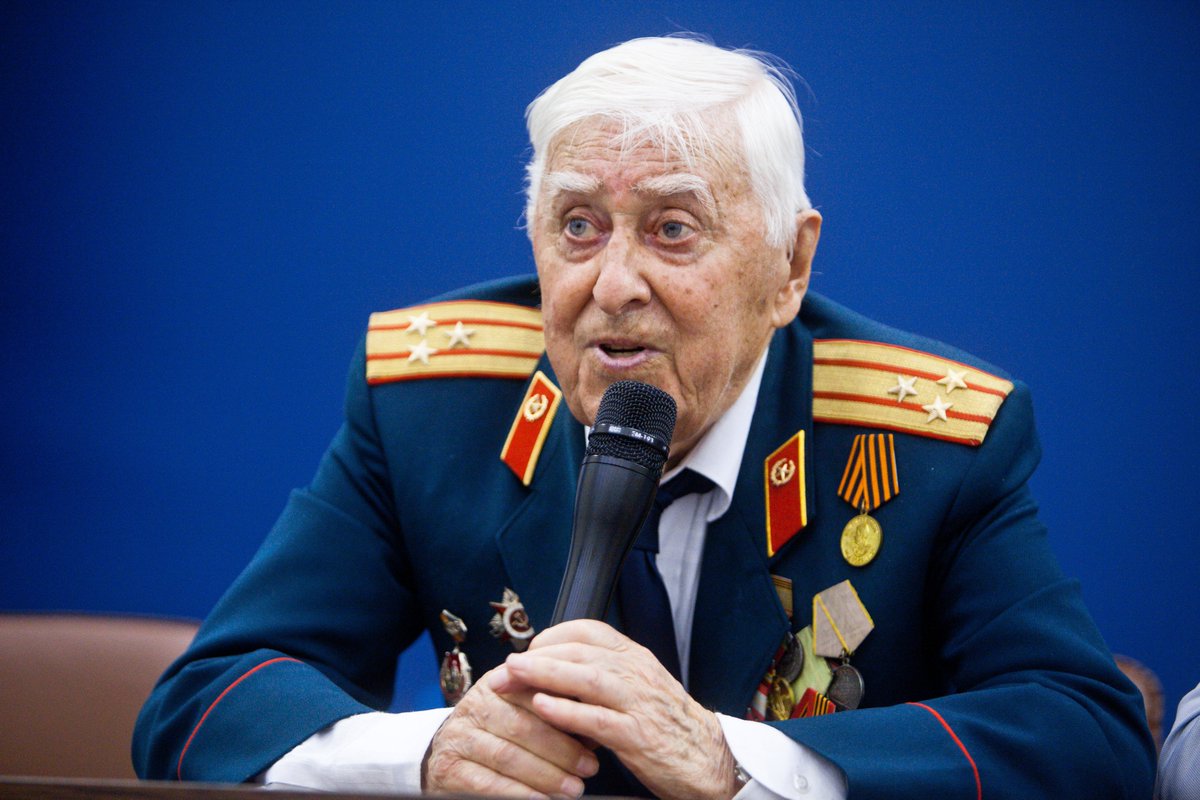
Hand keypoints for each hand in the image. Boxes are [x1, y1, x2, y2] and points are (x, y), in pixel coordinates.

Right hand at [422, 665, 598, 797]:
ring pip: (507, 755)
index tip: (595, 735)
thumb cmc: (501, 734)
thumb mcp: (523, 713)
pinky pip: (487, 782)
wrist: (452, 756)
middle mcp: (474, 706)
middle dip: (561, 749)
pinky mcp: (448, 767)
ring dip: (545, 775)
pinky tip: (541, 799)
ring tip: (573, 788)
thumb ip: (554, 713)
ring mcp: (458, 737)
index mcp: (497, 684)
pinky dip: (517, 792)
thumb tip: (594, 728)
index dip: (566, 714)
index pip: (533, 693)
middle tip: (589, 767)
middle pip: (522, 726)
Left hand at [505, 619, 741, 799]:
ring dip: (544, 674)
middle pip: (578, 651)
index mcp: (634, 657)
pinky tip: (542, 708)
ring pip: (585, 678)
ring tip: (513, 675)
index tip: (528, 650)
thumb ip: (604, 673)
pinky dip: (567, 711)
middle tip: (504, 667)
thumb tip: (559, 667)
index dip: (552, 636)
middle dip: (536, 657)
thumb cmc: (666, 724)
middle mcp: (635, 672)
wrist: (708, 758)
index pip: (587, 630)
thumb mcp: (638, 686)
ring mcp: (638, 702)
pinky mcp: (638, 734)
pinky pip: (597, 718)